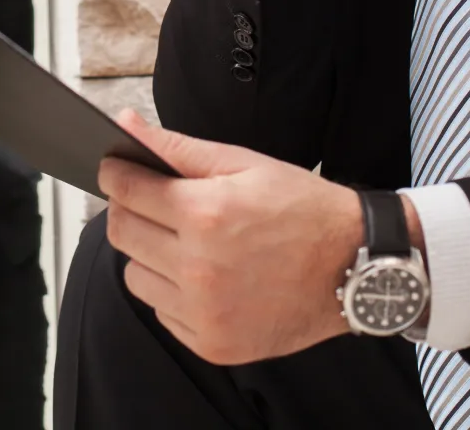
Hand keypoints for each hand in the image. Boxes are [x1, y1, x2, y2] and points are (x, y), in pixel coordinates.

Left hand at [100, 110, 361, 366]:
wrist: (354, 266)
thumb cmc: (302, 209)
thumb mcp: (243, 164)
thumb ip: (176, 147)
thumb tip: (125, 126)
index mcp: (205, 214)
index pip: (124, 190)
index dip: (115, 173)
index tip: (117, 169)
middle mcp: (200, 268)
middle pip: (121, 233)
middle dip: (128, 210)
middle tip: (154, 203)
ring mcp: (205, 312)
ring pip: (135, 276)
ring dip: (148, 255)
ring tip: (186, 243)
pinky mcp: (213, 344)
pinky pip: (162, 312)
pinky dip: (173, 293)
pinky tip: (206, 277)